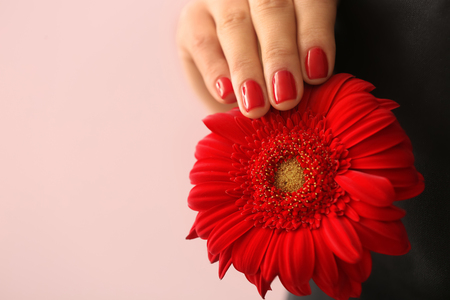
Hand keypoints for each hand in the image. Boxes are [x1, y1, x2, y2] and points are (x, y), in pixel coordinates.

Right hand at [177, 0, 337, 118]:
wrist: (231, 61)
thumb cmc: (274, 60)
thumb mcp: (296, 58)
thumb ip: (303, 66)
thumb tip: (310, 91)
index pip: (309, 1)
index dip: (314, 35)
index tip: (317, 74)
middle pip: (271, 10)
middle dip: (280, 56)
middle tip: (286, 98)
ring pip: (234, 25)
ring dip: (248, 69)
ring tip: (257, 106)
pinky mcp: (192, 19)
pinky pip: (202, 43)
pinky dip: (215, 71)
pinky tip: (226, 95)